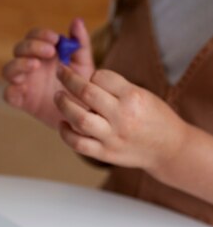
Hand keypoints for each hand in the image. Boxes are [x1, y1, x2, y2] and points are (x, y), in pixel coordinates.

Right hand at [2, 18, 94, 128]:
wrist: (84, 116)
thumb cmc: (82, 88)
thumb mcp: (85, 65)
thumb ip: (81, 44)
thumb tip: (76, 21)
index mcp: (44, 54)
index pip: (34, 37)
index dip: (40, 34)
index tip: (55, 39)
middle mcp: (31, 67)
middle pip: (19, 49)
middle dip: (31, 47)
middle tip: (50, 52)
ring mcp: (24, 84)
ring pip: (8, 69)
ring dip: (19, 64)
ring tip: (35, 65)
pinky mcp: (22, 101)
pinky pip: (8, 95)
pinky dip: (11, 90)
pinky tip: (22, 87)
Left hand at [55, 66, 186, 174]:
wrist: (168, 148)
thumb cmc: (154, 118)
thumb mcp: (143, 95)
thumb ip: (117, 89)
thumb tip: (87, 80)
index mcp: (133, 97)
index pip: (102, 77)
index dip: (91, 74)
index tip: (89, 76)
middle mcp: (122, 117)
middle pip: (87, 93)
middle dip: (69, 79)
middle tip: (59, 72)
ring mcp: (112, 137)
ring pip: (80, 119)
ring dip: (64, 105)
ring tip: (57, 96)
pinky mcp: (105, 154)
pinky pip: (79, 144)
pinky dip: (66, 134)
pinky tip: (62, 124)